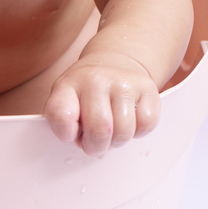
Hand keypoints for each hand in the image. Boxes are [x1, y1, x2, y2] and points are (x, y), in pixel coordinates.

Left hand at [43, 52, 160, 156]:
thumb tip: (82, 140)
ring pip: (124, 132)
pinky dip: (138, 131)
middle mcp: (95, 79)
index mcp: (68, 84)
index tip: (71, 134)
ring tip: (111, 130)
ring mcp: (123, 81)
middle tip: (94, 142)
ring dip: (117, 141)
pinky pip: (146, 125)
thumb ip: (64, 122)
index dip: (65, 133)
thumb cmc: (85, 93)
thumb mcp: (65, 101)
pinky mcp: (147, 87)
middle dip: (96, 146)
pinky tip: (129, 119)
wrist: (112, 62)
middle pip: (99, 131)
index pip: (60, 115)